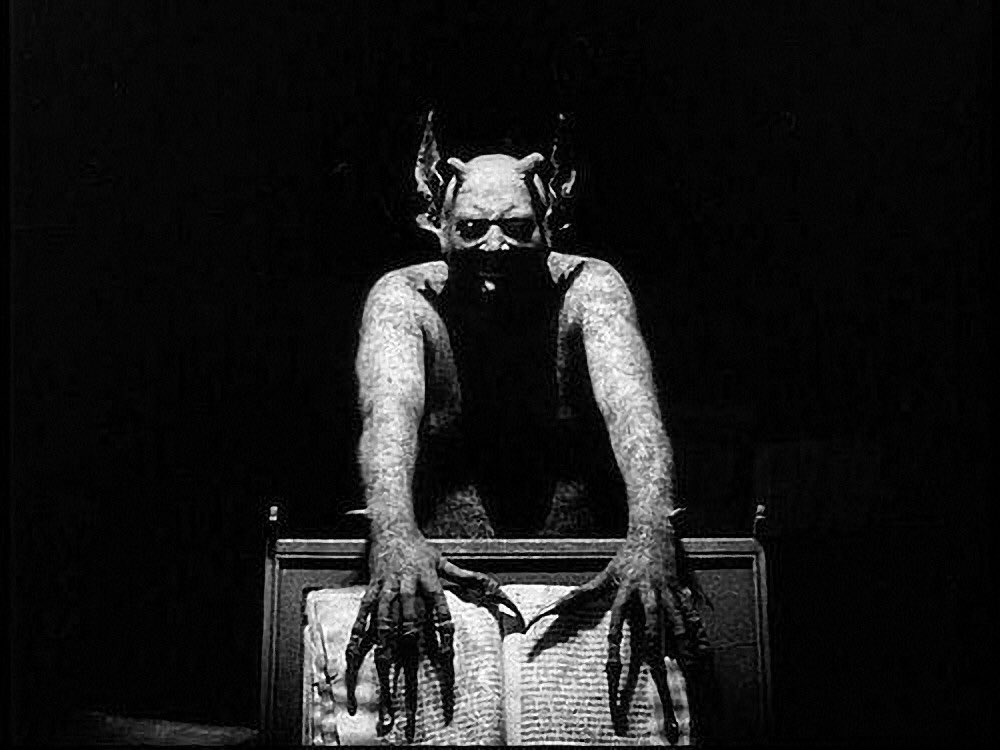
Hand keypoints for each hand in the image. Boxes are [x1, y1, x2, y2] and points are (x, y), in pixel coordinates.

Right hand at [344, 531, 521, 741]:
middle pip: (409, 615)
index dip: (442, 628)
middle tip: (412, 667)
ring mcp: (386, 589)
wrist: (391, 529)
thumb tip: (490, 585)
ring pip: (385, 617)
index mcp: (428, 579)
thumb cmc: (419, 549)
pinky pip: (363, 615)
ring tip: (385, 665)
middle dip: (411, 640)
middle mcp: (406, 585)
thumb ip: (464, 576)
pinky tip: (354, 654)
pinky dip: (358, 635)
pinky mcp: (370, 591)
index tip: (446, 652)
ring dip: (385, 642)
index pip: (438, 606)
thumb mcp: (443, 561)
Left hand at [525, 518, 709, 741]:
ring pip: (676, 626)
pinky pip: (692, 617)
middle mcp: (647, 594)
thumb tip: (547, 611)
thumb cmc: (625, 557)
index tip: (613, 674)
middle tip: (658, 681)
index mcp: (624, 592)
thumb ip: (577, 596)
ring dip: (683, 650)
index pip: (617, 627)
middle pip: (651, 632)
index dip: (615, 650)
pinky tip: (705, 655)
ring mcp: (667, 594)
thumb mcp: (602, 576)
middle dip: (654, 656)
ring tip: (689, 675)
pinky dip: (699, 635)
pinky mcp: (682, 592)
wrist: (653, 529)